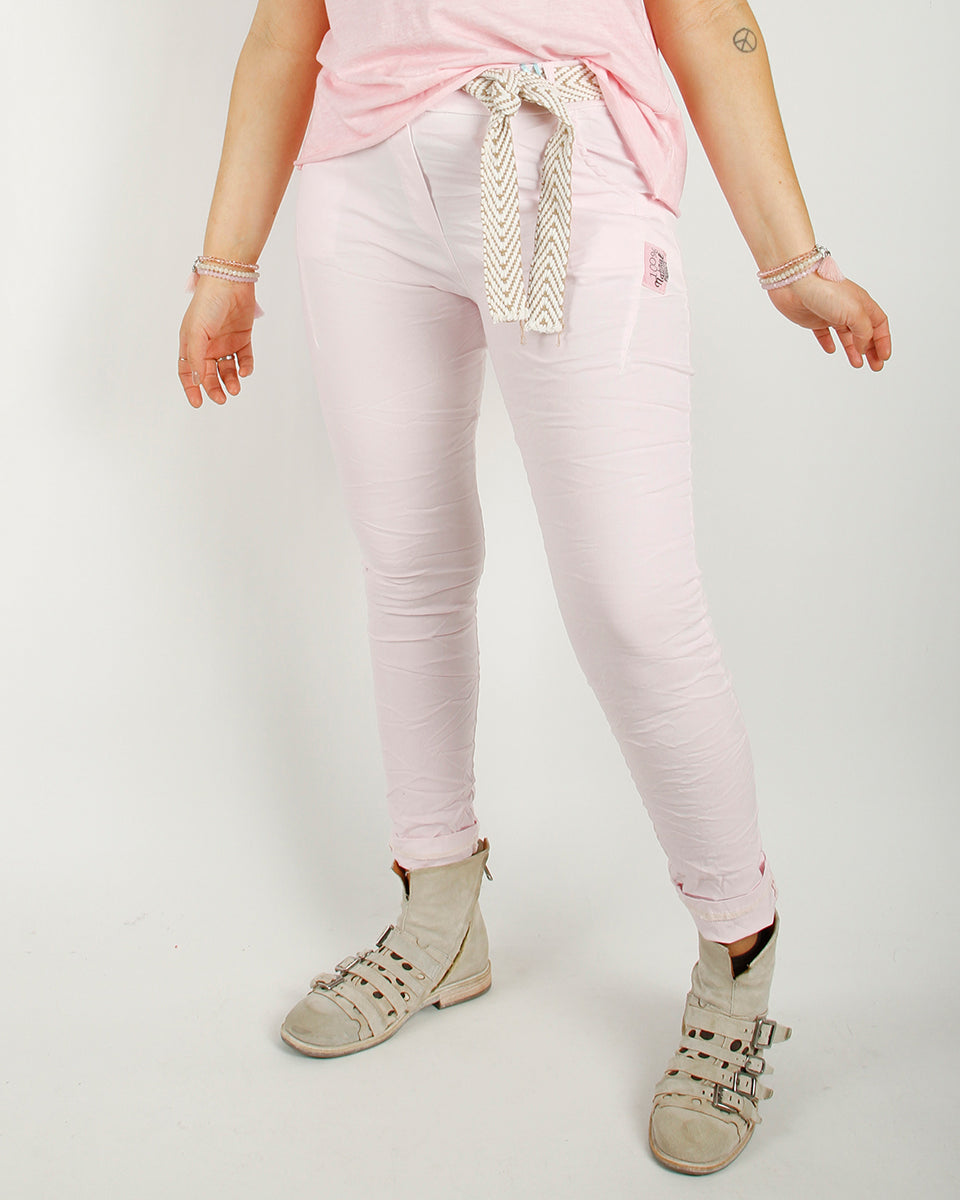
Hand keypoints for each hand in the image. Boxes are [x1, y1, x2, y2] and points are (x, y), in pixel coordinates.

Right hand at [178, 277, 256, 406]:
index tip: (198, 403)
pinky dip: (245, 368)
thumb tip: (198, 382)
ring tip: (235, 388)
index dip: (191, 387)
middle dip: (214, 388)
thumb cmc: (207, 303)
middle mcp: (207, 344)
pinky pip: (244, 359)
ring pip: (227, 369)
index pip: (188, 371)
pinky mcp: (242, 337)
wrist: (231, 281)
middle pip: (209, 374)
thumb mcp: (196, 333)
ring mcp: (225, 341)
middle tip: (221, 398)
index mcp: (191, 342)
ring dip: (230, 381)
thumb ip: (196, 358)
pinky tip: (244, 371)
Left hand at [765, 272, 890, 370]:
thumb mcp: (855, 312)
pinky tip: (831, 350)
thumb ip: (863, 332)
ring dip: (853, 350)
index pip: (879, 324)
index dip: (884, 341)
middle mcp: (848, 308)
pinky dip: (828, 342)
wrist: (795, 282)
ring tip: (857, 363)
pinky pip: (823, 333)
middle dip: (872, 349)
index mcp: (862, 304)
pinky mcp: (813, 319)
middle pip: (865, 332)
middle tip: (875, 366)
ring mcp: (830, 313)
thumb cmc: (826, 290)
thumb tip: (863, 347)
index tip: (884, 357)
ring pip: (846, 335)